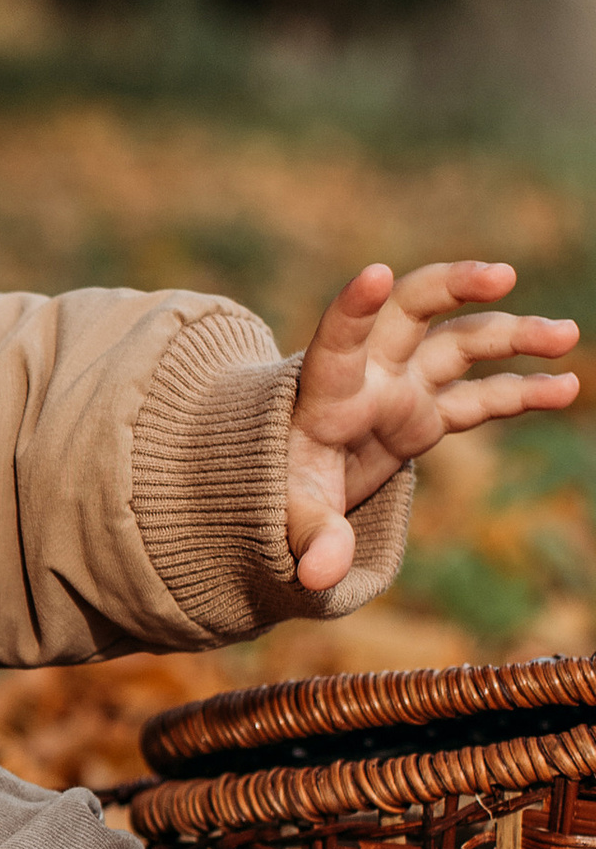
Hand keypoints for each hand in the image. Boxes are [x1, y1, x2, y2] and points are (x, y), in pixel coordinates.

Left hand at [287, 259, 579, 591]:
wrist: (288, 472)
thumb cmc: (281, 484)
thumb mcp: (289, 511)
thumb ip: (310, 538)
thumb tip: (318, 575)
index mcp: (326, 391)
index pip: (336, 340)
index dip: (353, 308)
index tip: (376, 273)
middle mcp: (370, 375)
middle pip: (411, 313)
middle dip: (453, 287)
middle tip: (503, 276)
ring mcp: (403, 387)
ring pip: (461, 343)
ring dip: (512, 334)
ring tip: (566, 334)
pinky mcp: (428, 412)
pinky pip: (482, 394)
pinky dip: (522, 389)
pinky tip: (567, 385)